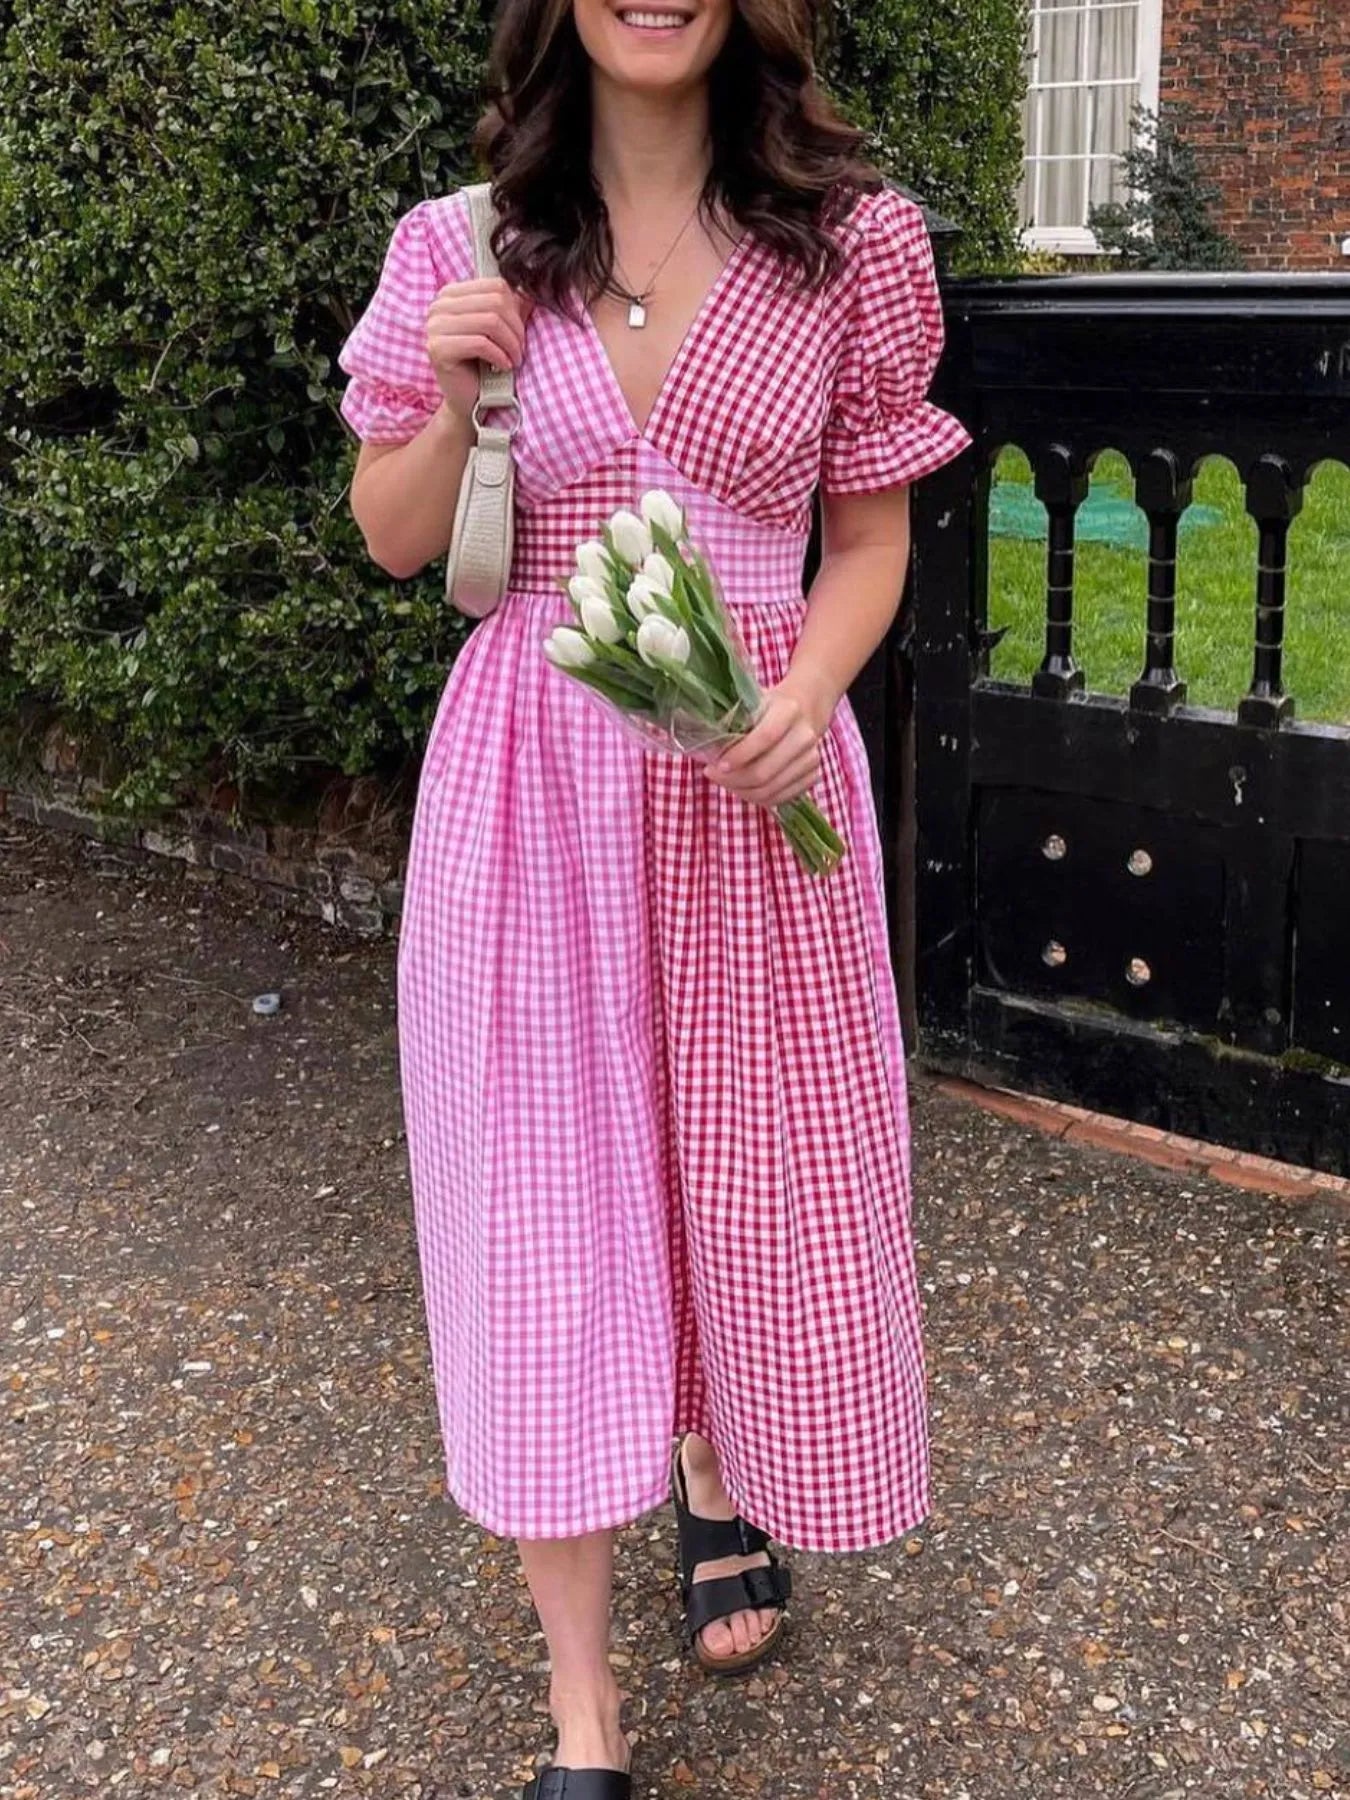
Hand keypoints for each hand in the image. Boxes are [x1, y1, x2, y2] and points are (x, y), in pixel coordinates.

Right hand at [425, 276, 533, 420]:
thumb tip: (532, 291)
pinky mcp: (438, 349)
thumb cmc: (485, 365)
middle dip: (516, 329)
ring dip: (510, 344)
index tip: (520, 333)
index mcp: (452, 294)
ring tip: (514, 359)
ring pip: (489, 321)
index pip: (496, 285)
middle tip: (520, 350)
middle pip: (495, 302)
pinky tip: (503, 367)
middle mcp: (439, 306)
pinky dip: (499, 356)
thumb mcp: (500, 332)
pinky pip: (480, 343)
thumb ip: (511, 308)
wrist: (469, 401)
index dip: (516, 309)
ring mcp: (435, 326)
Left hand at [703, 677, 833, 809]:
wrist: (804, 709)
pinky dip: (756, 797)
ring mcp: (811, 758)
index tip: (716, 765)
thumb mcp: (750, 702)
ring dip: (741, 791)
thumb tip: (705, 745)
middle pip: (765, 772)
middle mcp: (804, 735)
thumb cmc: (768, 708)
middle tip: (713, 774)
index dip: (739, 756)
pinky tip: (742, 787)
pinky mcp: (812, 776)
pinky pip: (779, 798)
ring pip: (770, 790)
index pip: (765, 738)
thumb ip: (730, 718)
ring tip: (725, 781)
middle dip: (733, 779)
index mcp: (788, 710)